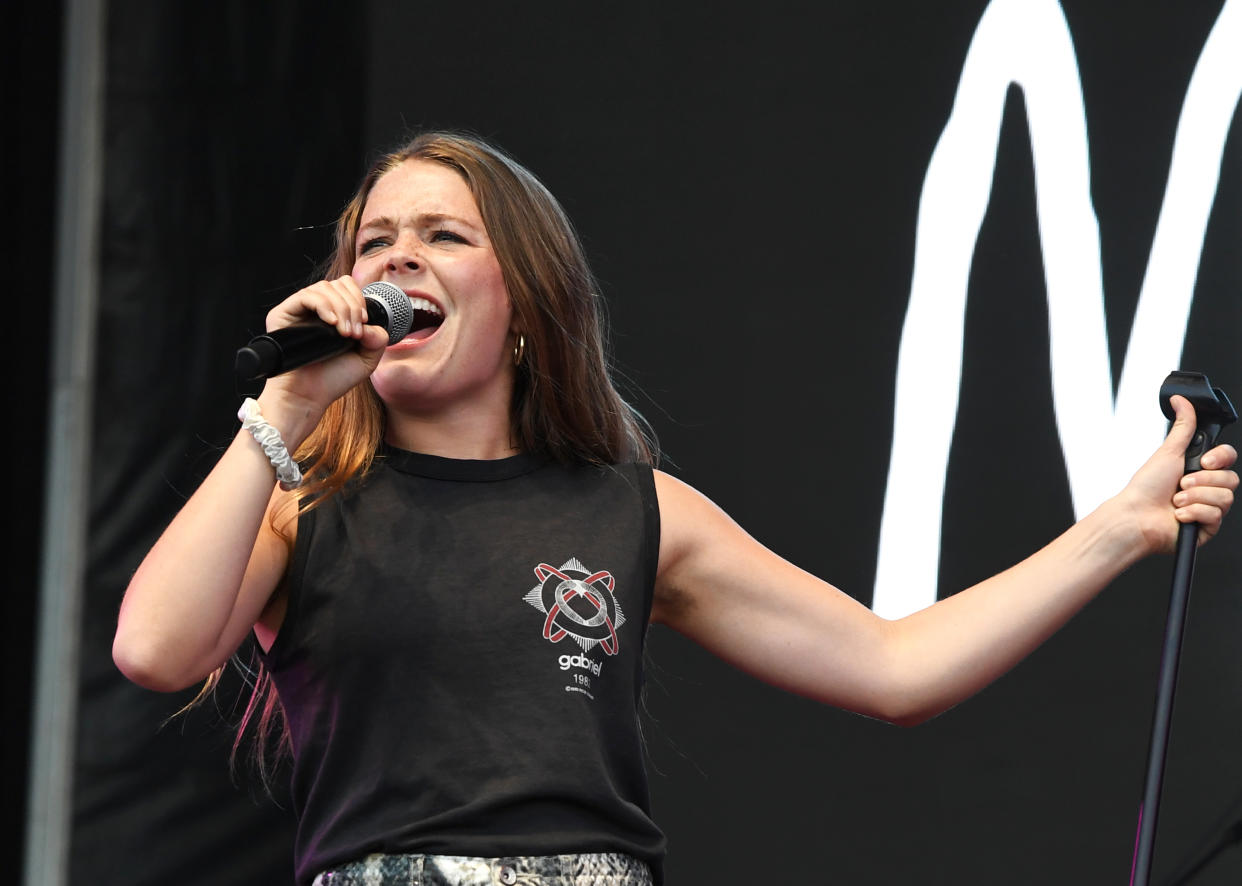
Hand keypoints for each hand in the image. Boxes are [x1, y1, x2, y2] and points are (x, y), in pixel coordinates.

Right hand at [256, 277, 390, 434]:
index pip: (347, 287)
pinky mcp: (282, 314)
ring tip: (345, 334)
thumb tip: (370, 324)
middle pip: (338, 284)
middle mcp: (315, 309)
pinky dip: (324, 306)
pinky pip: (305, 296)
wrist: (308, 397)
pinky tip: (332, 324)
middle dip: (353, 305)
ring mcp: (298, 310)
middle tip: (355, 333)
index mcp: (333, 314)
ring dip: (342, 308)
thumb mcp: (366, 360)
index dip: (359, 299)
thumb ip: (377, 339)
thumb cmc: (332, 380)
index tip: (364, 323)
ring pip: (324, 288)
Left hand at [1119, 394, 1237, 553]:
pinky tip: (1178, 515)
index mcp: (1200, 470)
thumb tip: (1181, 401)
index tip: (1204, 461)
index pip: (1228, 459)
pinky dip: (1194, 513)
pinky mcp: (1206, 528)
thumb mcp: (1168, 451)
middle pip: (1231, 479)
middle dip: (1202, 481)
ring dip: (1195, 497)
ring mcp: (1208, 509)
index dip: (1220, 458)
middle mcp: (1206, 489)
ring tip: (1176, 500)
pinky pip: (1216, 516)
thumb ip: (1183, 426)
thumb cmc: (1146, 487)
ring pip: (1225, 498)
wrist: (1136, 516)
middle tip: (1180, 484)